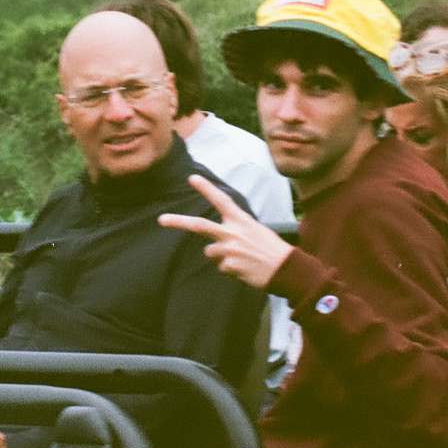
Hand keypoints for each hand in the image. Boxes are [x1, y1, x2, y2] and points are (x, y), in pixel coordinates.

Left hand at [160, 174, 293, 288]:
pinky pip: (221, 268)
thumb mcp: (255, 230)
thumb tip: (211, 246)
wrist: (286, 268)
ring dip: (220, 256)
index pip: (221, 200)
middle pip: (199, 225)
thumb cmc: (270, 248)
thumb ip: (233, 231)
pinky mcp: (230, 266)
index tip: (192, 177)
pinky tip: (245, 269)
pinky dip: (230, 270)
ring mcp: (230, 250)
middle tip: (161, 219)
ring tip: (241, 258)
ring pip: (210, 252)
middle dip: (178, 222)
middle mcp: (233, 232)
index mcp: (241, 220)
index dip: (206, 188)